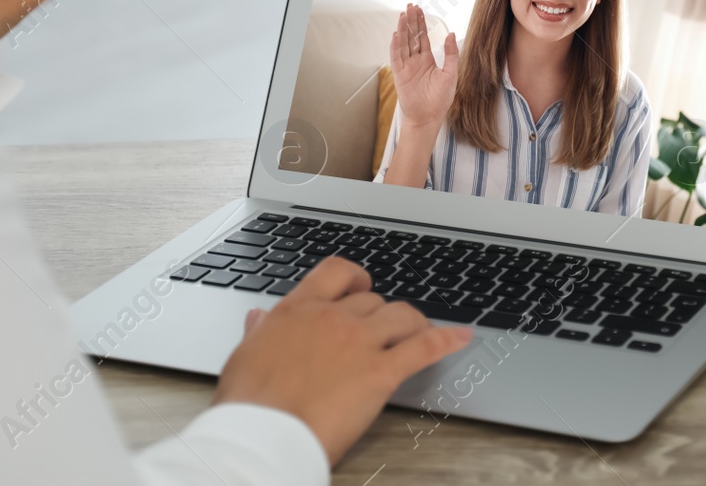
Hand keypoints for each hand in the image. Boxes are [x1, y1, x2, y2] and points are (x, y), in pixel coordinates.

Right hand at [214, 257, 471, 463]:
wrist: (263, 434)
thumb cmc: (249, 404)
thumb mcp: (244, 357)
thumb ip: (258, 333)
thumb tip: (258, 319)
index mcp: (298, 311)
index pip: (335, 272)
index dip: (355, 277)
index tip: (361, 286)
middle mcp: (332, 318)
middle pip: (372, 300)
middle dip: (380, 314)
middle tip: (383, 332)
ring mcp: (360, 342)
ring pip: (401, 316)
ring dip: (413, 323)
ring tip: (421, 331)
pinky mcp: (381, 372)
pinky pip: (423, 347)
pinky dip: (447, 340)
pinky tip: (461, 338)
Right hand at [389, 3, 457, 138]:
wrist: (428, 117)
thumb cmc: (440, 99)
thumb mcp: (451, 74)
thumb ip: (451, 54)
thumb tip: (452, 34)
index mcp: (427, 60)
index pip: (423, 37)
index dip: (421, 23)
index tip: (419, 10)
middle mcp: (415, 61)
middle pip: (412, 37)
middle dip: (411, 21)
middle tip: (410, 6)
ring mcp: (406, 67)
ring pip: (404, 44)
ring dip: (403, 29)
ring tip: (403, 15)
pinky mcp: (399, 74)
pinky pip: (397, 57)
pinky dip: (396, 46)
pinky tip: (397, 34)